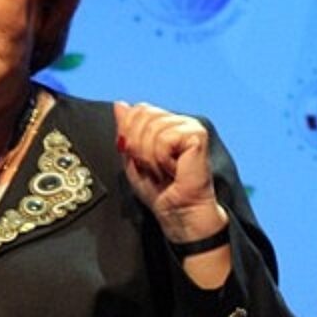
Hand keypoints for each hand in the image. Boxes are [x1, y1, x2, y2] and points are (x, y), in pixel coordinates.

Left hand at [113, 101, 226, 242]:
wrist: (179, 213)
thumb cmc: (160, 192)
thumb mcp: (132, 159)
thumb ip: (125, 131)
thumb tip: (119, 103)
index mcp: (166, 123)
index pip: (138, 109)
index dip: (129, 133)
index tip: (138, 159)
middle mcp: (179, 120)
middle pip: (143, 115)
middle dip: (138, 146)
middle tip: (151, 168)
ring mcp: (190, 125)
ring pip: (152, 129)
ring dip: (150, 157)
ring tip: (163, 171)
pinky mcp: (197, 135)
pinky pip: (164, 139)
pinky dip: (162, 159)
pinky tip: (174, 169)